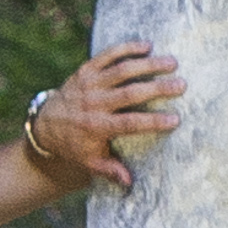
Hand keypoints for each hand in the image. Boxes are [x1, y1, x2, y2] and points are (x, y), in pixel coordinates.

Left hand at [22, 41, 185, 196]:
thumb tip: (130, 182)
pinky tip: (147, 45)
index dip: (153, 122)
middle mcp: (93, 103)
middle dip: (157, 88)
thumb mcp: (89, 161)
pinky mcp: (86, 70)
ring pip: (122, 70)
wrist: (45, 125)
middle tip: (181, 85)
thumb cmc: (74, 145)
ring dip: (148, 64)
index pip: (129, 124)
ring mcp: (89, 84)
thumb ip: (109, 170)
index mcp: (97, 127)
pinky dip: (127, 48)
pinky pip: (108, 55)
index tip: (176, 119)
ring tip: (172, 62)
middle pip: (130, 94)